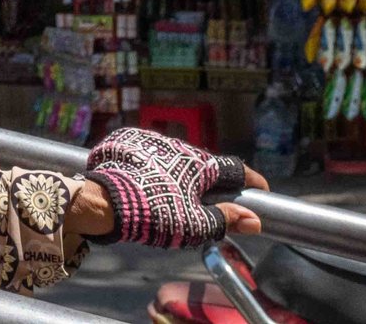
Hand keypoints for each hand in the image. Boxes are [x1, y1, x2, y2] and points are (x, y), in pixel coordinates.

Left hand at [80, 128, 267, 248]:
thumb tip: (254, 221)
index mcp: (200, 163)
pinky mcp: (128, 142)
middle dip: (214, 184)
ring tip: (176, 199)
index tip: (261, 191)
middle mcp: (178, 145)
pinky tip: (149, 187)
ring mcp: (151, 141)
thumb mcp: (195, 224)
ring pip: (177, 161)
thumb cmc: (154, 213)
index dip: (252, 181)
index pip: (236, 169)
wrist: (103, 199)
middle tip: (216, 204)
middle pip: (205, 166)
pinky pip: (151, 156)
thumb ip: (226, 220)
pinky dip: (156, 170)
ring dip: (182, 176)